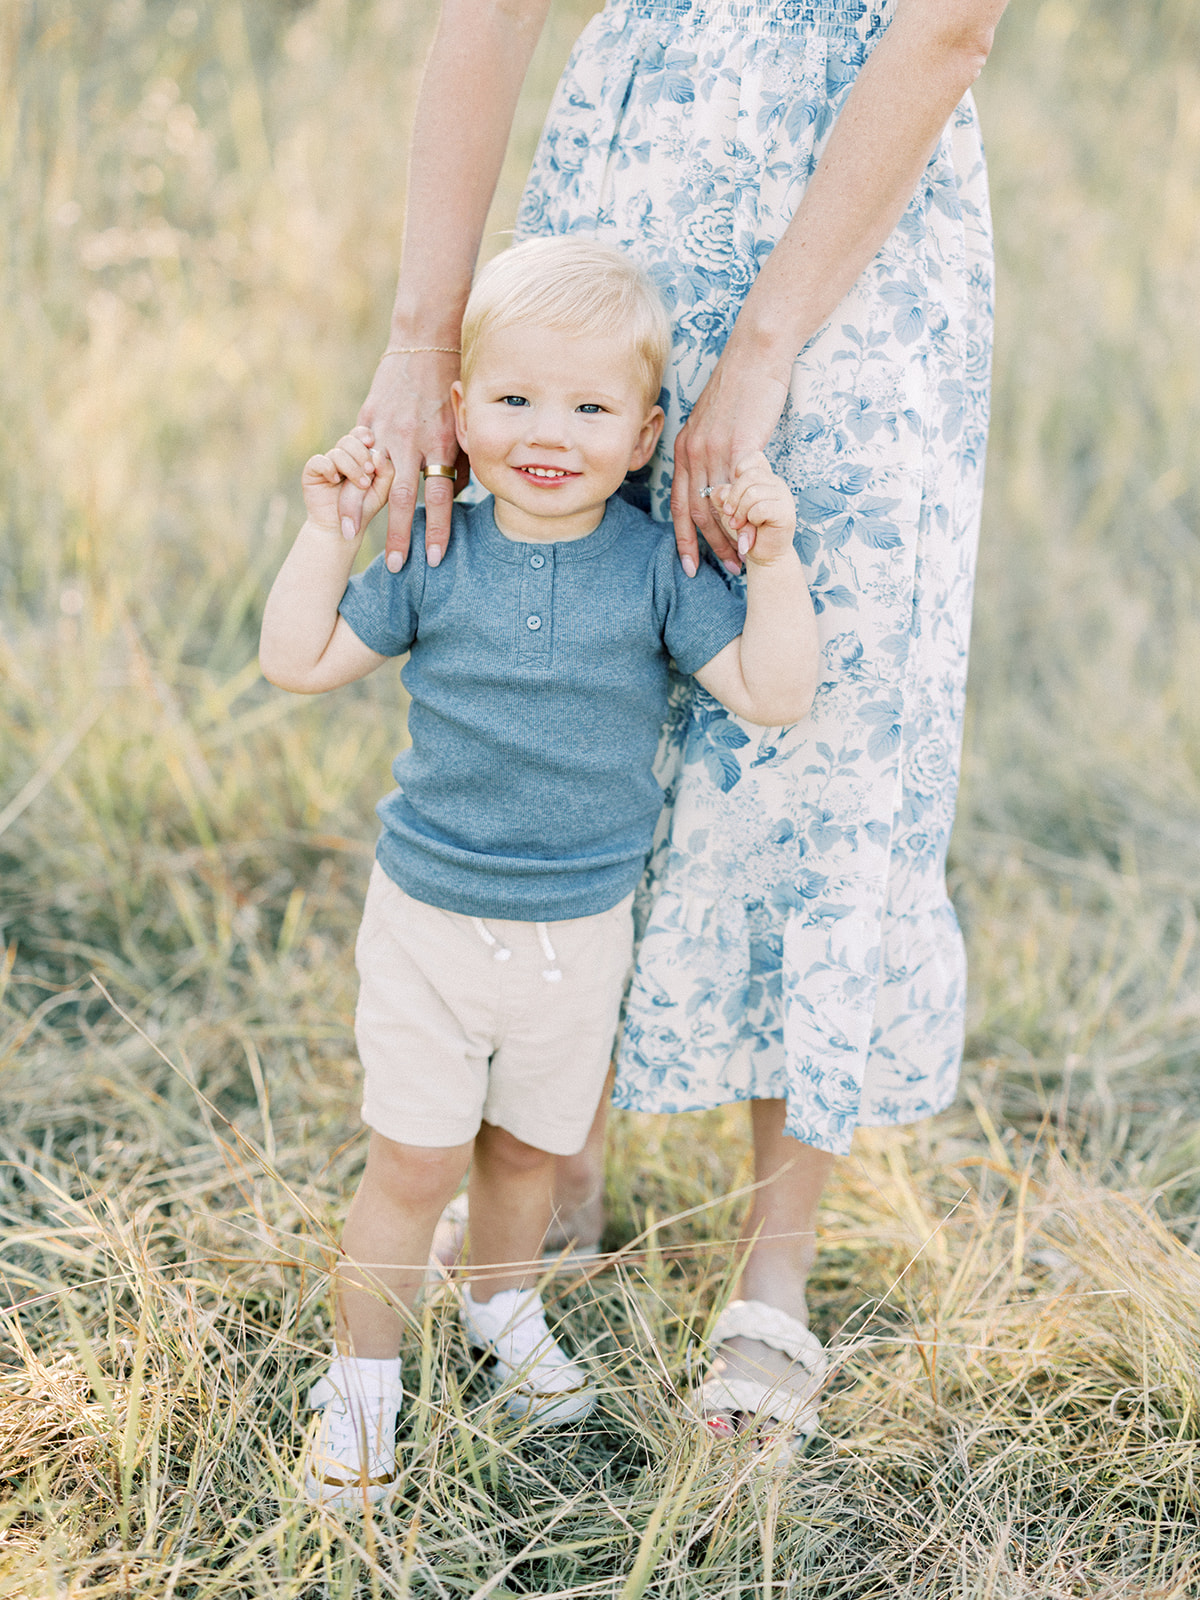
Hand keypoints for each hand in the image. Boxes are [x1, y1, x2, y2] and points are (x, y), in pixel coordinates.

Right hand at [302, 427, 393, 537]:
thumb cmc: (364, 509)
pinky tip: (335, 480)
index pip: (362, 434)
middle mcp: (343, 456)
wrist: (343, 529)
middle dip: (361, 454)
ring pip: (338, 451)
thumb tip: (377, 452)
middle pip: (350, 439)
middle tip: (370, 471)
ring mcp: (327, 462)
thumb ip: (386, 472)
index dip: (366, 436)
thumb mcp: (383, 491)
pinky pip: (319, 461)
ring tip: (361, 484)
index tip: (372, 445)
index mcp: (359, 455)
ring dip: (351, 467)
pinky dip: (329, 468)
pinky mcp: (312, 471)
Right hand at [345, 349, 468, 571]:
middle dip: (396, 534)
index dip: (436, 529)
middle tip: (393, 568)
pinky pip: (356, 453)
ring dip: (357, 509)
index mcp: (441, 444)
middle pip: (404, 496)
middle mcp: (412, 440)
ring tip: (347, 535)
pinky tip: (335, 498)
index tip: (432, 560)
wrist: (427, 341)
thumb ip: (462, 462)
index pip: (441, 496)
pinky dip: (347, 478)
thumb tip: (458, 497)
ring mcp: (386, 430)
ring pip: (369, 477)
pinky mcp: (369, 419)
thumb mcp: (464, 425)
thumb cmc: (453, 387)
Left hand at [671, 338, 791, 576]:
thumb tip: (715, 475)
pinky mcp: (740, 445)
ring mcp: (716, 449)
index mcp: (685, 448)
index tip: (688, 565)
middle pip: (697, 512)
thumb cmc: (740, 385)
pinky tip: (755, 535)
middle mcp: (693, 452)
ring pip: (718, 507)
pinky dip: (745, 518)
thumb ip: (708, 448)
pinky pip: (739, 492)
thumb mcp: (712, 420)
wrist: (756, 353)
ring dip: (729, 540)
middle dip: (707, 548)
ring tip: (743, 560)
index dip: (683, 538)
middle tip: (724, 572)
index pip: (679, 504)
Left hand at [709, 452, 796, 566]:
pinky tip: (754, 526)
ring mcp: (784, 496)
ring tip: (739, 524)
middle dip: (733, 497)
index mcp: (764, 477)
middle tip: (730, 514)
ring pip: (753, 492)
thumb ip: (722, 495)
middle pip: (749, 475)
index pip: (754, 457)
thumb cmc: (745, 529)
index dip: (739, 472)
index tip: (734, 492)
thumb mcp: (728, 509)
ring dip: (741, 512)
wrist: (763, 555)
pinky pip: (760, 508)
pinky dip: (751, 519)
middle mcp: (776, 483)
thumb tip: (721, 490)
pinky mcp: (786, 512)